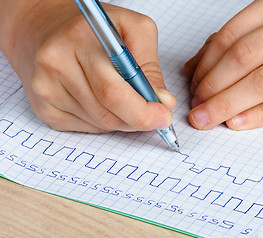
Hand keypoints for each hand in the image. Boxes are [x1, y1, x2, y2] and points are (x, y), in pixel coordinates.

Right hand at [0, 0, 175, 132]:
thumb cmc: (89, 27)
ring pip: (100, 123)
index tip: (164, 116)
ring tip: (127, 99)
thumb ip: (149, 63)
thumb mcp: (131, 28)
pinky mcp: (44, 108)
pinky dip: (104, 120)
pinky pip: (86, 127)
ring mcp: (46, 90)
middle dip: (138, 119)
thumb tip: (162, 101)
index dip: (143, 111)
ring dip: (122, 119)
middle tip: (156, 117)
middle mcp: (56, 66)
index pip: (113, 91)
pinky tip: (103, 101)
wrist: (41, 28)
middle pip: (107, 113)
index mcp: (79, 41)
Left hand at [185, 0, 262, 129]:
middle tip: (196, 108)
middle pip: (244, 58)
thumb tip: (193, 68)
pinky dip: (259, 115)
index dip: (205, 65)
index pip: (230, 36)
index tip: (193, 86)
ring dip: (228, 103)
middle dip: (212, 87)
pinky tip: (237, 122)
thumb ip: (234, 41)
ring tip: (208, 118)